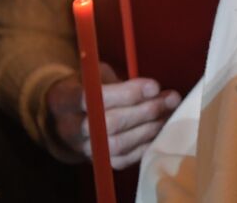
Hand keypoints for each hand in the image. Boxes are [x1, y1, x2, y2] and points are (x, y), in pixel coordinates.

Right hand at [45, 64, 179, 168]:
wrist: (65, 119)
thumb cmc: (89, 90)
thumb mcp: (96, 75)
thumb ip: (119, 81)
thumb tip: (155, 90)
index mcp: (66, 99)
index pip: (95, 98)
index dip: (127, 93)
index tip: (154, 86)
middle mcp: (70, 129)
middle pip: (109, 124)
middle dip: (145, 112)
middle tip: (171, 99)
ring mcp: (84, 148)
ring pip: (117, 145)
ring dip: (150, 129)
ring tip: (169, 113)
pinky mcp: (98, 162)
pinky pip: (123, 159)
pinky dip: (145, 145)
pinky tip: (160, 130)